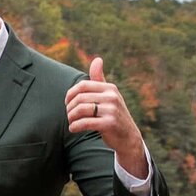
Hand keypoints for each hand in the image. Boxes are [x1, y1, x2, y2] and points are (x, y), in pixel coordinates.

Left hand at [64, 57, 148, 177]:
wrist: (128, 136)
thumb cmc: (113, 114)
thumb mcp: (108, 95)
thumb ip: (99, 79)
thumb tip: (97, 59)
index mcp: (110, 88)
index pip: (82, 86)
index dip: (70, 95)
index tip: (67, 104)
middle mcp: (112, 97)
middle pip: (79, 98)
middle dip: (69, 108)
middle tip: (69, 116)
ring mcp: (111, 110)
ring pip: (80, 110)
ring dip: (71, 118)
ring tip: (71, 123)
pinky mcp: (109, 123)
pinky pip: (85, 123)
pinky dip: (75, 127)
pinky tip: (74, 129)